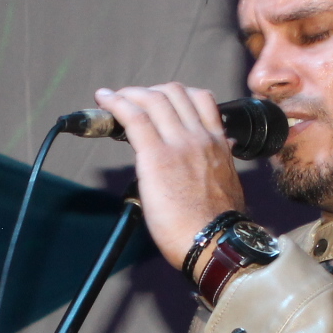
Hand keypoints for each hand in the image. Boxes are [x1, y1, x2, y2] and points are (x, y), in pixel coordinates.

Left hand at [95, 84, 246, 269]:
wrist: (214, 241)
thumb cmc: (217, 224)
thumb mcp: (229, 183)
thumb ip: (222, 162)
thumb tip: (224, 151)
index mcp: (217, 144)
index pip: (201, 100)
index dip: (175, 94)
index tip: (159, 100)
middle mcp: (199, 137)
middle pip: (174, 92)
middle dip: (149, 91)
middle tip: (132, 101)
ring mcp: (178, 143)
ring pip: (152, 99)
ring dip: (128, 94)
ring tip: (112, 99)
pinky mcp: (156, 155)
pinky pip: (134, 116)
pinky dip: (115, 103)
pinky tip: (104, 101)